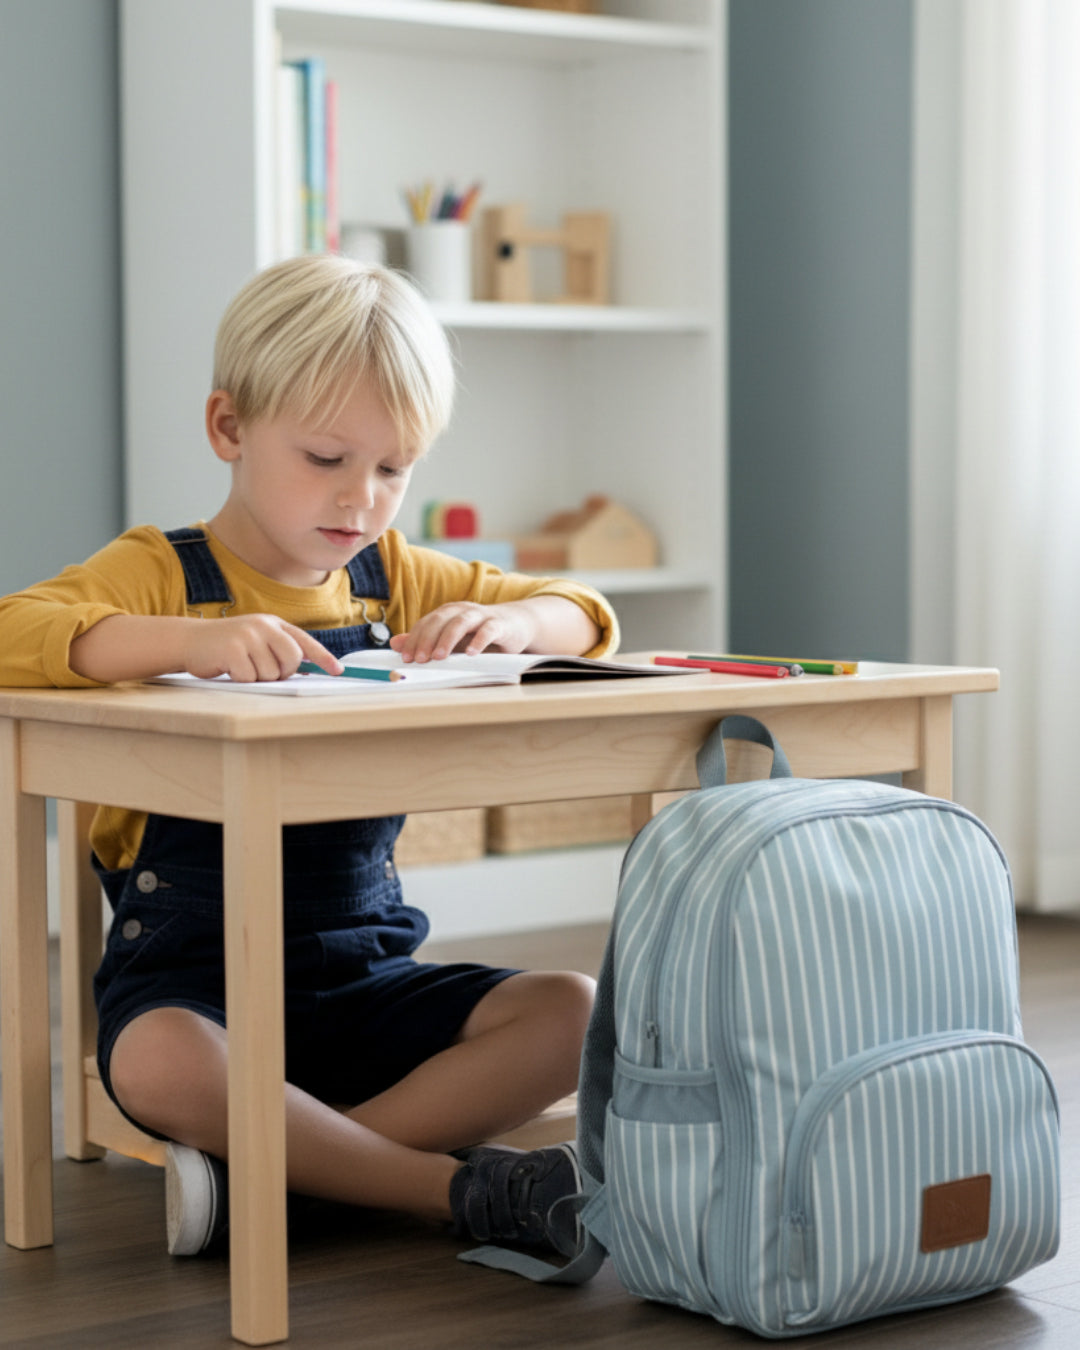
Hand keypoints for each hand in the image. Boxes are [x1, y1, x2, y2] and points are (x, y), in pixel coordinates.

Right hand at [182, 614, 343, 681]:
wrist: (190, 640)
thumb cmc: (228, 647)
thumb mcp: (256, 641)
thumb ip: (279, 650)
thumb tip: (306, 672)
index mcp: (273, 624)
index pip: (305, 641)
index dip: (324, 657)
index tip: (338, 671)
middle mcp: (263, 626)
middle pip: (292, 659)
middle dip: (282, 672)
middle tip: (263, 670)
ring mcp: (248, 636)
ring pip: (271, 673)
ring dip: (258, 678)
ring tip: (242, 666)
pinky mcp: (232, 650)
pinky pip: (250, 678)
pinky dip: (241, 680)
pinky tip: (230, 669)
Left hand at [389, 601, 537, 662]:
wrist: (517, 625)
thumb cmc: (480, 633)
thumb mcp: (452, 639)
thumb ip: (425, 640)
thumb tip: (395, 643)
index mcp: (448, 613)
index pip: (426, 623)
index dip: (414, 639)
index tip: (406, 658)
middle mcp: (463, 610)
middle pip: (440, 620)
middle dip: (427, 639)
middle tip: (420, 659)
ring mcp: (482, 616)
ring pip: (461, 622)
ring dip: (448, 640)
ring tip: (439, 657)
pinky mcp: (500, 624)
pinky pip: (488, 630)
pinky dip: (478, 641)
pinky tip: (471, 654)